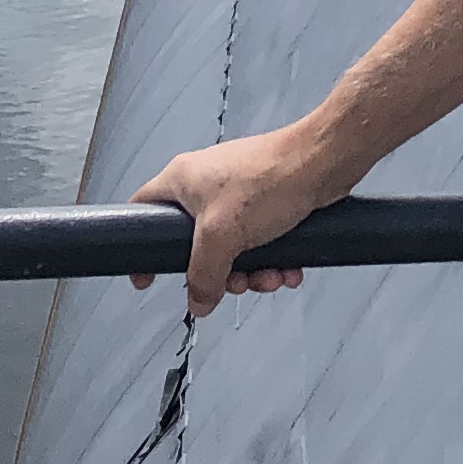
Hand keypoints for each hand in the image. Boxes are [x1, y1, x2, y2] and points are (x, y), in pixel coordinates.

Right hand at [127, 125, 333, 317]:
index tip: (147, 275)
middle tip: (233, 283)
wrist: (323, 162)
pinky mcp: (267, 202)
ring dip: (251, 271)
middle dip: (219, 272)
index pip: (142, 212)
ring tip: (269, 277)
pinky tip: (288, 269)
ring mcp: (238, 193)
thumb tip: (198, 300)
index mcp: (183, 180)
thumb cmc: (270, 178)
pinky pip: (260, 242)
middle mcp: (207, 184)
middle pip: (195, 243)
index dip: (139, 245)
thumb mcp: (221, 236)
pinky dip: (272, 260)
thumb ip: (203, 274)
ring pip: (232, 248)